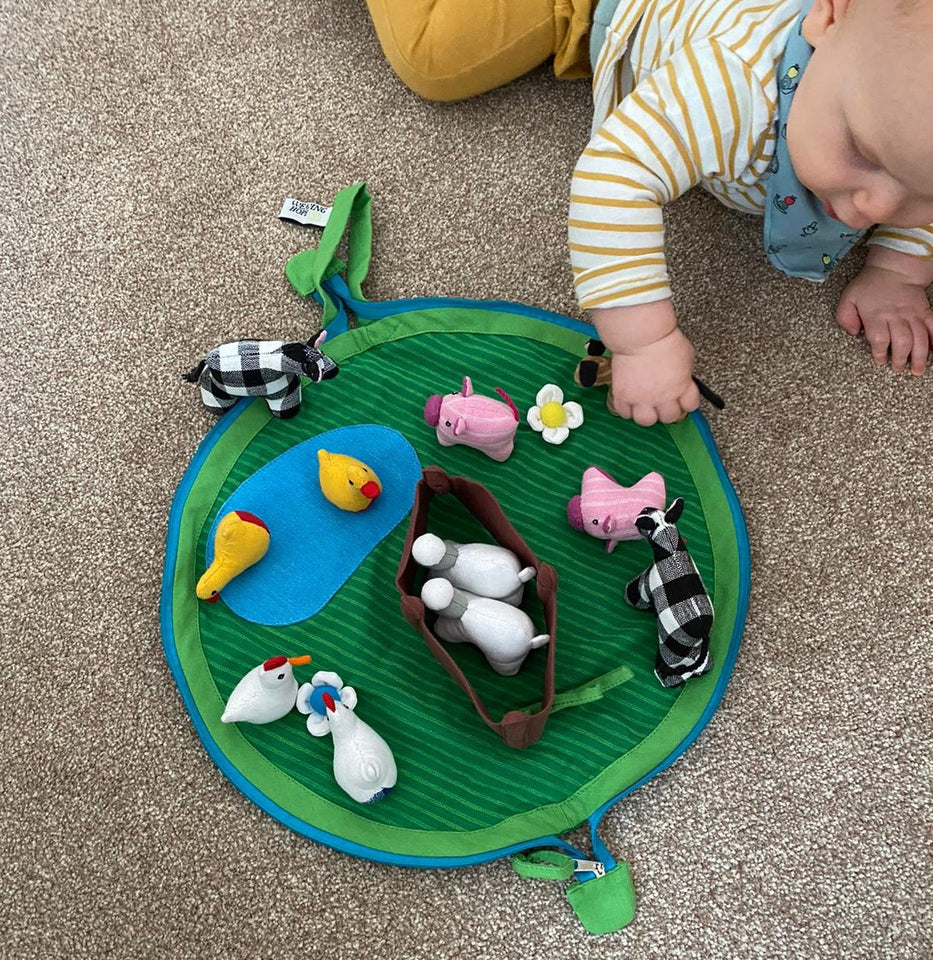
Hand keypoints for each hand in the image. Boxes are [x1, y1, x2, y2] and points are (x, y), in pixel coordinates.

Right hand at [608, 328, 700, 425]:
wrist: (640, 336)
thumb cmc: (662, 340)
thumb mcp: (686, 356)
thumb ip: (684, 374)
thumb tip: (682, 380)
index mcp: (681, 387)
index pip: (690, 406)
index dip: (686, 402)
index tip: (682, 399)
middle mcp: (662, 397)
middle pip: (669, 417)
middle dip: (667, 410)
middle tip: (663, 401)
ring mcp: (642, 398)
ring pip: (645, 421)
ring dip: (647, 414)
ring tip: (645, 405)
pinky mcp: (623, 395)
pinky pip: (623, 412)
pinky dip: (626, 409)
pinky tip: (629, 401)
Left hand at [836, 251, 932, 374]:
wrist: (894, 269)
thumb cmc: (869, 285)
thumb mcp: (848, 298)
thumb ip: (845, 317)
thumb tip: (853, 333)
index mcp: (876, 314)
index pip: (879, 339)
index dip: (880, 353)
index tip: (880, 360)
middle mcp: (896, 315)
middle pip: (902, 341)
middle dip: (900, 358)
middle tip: (898, 368)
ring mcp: (913, 314)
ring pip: (920, 337)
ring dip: (919, 355)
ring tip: (917, 370)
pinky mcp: (925, 311)